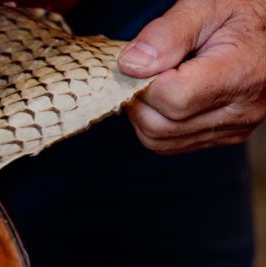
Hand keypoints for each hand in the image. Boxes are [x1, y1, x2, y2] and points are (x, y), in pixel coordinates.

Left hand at [118, 0, 265, 153]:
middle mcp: (242, 109)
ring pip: (160, 141)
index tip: (144, 61)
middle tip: (142, 72)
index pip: (174, 98)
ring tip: (154, 82)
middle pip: (161, 126)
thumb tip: (131, 65)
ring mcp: (234, 127)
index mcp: (242, 73)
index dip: (145, 81)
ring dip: (143, 114)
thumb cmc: (239, 12)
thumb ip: (167, 34)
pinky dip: (156, 123)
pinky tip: (165, 96)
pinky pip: (172, 144)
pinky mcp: (226, 135)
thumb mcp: (206, 6)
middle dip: (139, 99)